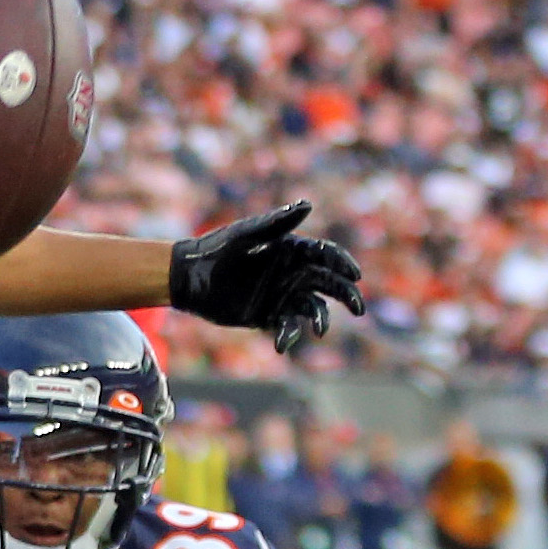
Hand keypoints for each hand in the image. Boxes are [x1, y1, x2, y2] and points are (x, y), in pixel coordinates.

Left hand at [170, 201, 366, 355]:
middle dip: (346, 294)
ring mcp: (282, 295)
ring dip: (320, 318)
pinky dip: (289, 335)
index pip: (326, 255)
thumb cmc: (217, 249)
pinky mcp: (269, 315)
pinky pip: (288, 326)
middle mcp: (292, 272)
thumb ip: (277, 223)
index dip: (343, 264)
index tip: (355, 275)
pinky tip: (283, 344)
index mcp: (291, 249)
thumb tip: (308, 204)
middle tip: (358, 308)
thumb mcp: (246, 235)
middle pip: (329, 283)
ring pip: (313, 307)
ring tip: (318, 329)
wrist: (189, 277)